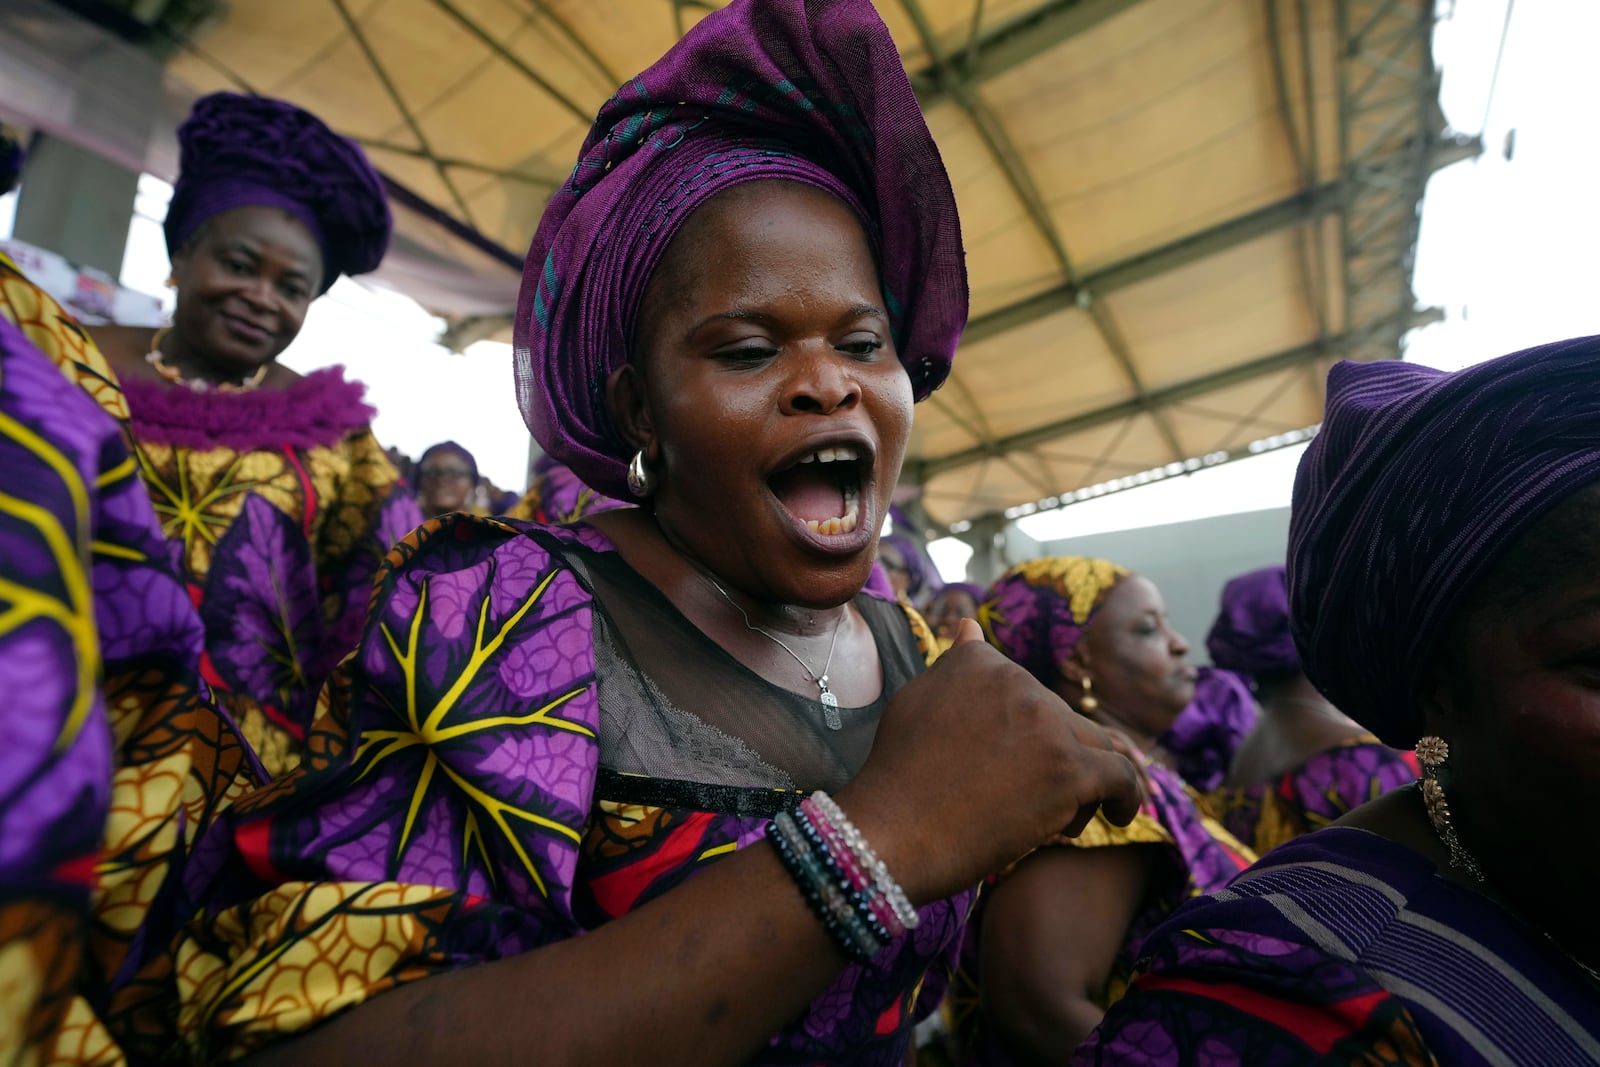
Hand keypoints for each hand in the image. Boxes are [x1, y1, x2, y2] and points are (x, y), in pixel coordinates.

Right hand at [838, 620, 1143, 904]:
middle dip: (1058, 760)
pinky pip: (1121, 776)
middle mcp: (1017, 681)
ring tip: (1078, 811)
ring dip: (1091, 779)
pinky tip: (1121, 816)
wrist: (894, 831)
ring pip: (1097, 745)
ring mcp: (1046, 724)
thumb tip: (970, 623)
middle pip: (1065, 720)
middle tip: (1036, 802)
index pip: (1030, 692)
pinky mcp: (1069, 770)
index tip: (1020, 763)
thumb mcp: (916, 701)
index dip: (1031, 733)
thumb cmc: (898, 778)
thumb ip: (955, 666)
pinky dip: (1128, 797)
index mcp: (979, 661)